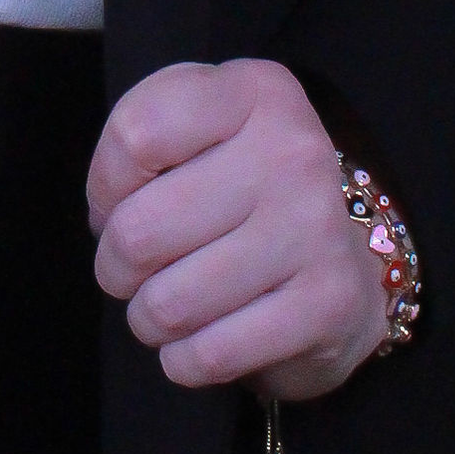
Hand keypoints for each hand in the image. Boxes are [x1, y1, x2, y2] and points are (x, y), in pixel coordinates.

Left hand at [86, 59, 383, 401]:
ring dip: (148, 318)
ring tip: (164, 306)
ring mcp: (315, 228)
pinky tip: (195, 344)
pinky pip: (212, 354)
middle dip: (116, 265)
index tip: (117, 202)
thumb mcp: (196, 125)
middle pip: (139, 229)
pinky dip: (184, 361)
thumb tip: (107, 215)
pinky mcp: (328, 304)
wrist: (350, 256)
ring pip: (170, 303)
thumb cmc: (245, 183)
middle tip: (132, 269)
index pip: (135, 136)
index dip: (105, 184)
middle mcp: (293, 151)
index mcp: (255, 91)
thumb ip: (139, 138)